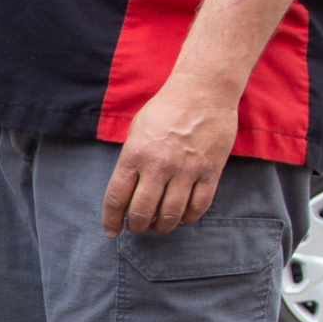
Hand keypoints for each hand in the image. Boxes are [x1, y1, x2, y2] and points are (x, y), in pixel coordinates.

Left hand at [102, 72, 238, 235]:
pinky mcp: (211, 170)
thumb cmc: (166, 109)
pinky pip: (199, 206)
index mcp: (134, 155)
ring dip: (162, 227)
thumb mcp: (136, 132)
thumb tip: (126, 194)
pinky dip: (188, 217)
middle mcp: (159, 165)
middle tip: (138, 227)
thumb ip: (130, 162)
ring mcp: (187, 169)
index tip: (112, 232)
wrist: (204, 90)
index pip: (116, 199)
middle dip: (136, 227)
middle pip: (141, 213)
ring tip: (158, 225)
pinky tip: (182, 215)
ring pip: (170, 215)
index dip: (111, 221)